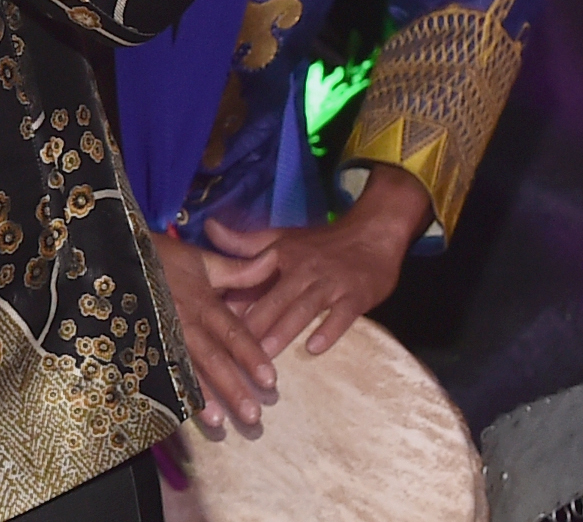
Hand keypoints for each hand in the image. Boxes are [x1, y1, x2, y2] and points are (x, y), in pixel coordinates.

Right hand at [155, 232, 280, 431]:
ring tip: (219, 423)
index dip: (251, 355)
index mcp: (203, 302)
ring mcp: (160, 335)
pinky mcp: (140, 343)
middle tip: (253, 416)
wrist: (114, 252)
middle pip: (212, 358)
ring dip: (202, 397)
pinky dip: (170, 392)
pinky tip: (178, 414)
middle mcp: (183, 322)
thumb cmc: (162, 257)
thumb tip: (275, 261)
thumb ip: (239, 270)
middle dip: (232, 388)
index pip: (233, 332)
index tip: (270, 380)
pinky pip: (157, 371)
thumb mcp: (202, 259)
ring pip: (185, 369)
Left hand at [205, 163, 428, 367]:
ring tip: (265, 354)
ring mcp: (332, 283)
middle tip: (234, 351)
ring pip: (304, 308)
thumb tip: (209, 228)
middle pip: (277, 298)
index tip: (213, 323)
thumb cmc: (321, 242)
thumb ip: (245, 241)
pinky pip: (342, 315)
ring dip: (284, 330)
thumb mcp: (281, 238)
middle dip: (256, 324)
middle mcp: (305, 269)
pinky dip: (328, 330)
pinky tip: (314, 348)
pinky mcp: (356, 295)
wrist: (373, 232)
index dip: (235, 302)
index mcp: (283, 256)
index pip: (255, 280)